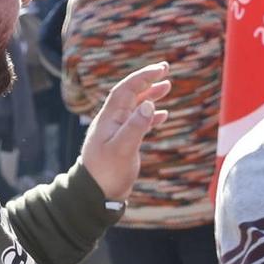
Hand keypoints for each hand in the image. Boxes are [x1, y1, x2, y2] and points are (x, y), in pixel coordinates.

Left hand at [81, 62, 173, 201]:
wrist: (96, 194)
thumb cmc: (107, 172)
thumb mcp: (123, 149)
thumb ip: (136, 126)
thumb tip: (149, 103)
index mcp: (110, 118)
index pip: (126, 89)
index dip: (143, 77)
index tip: (160, 69)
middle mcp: (112, 121)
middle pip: (130, 94)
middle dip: (147, 80)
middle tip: (165, 70)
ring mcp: (117, 131)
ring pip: (135, 106)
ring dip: (150, 95)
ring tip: (167, 87)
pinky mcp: (123, 142)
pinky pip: (138, 122)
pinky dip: (150, 115)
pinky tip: (162, 115)